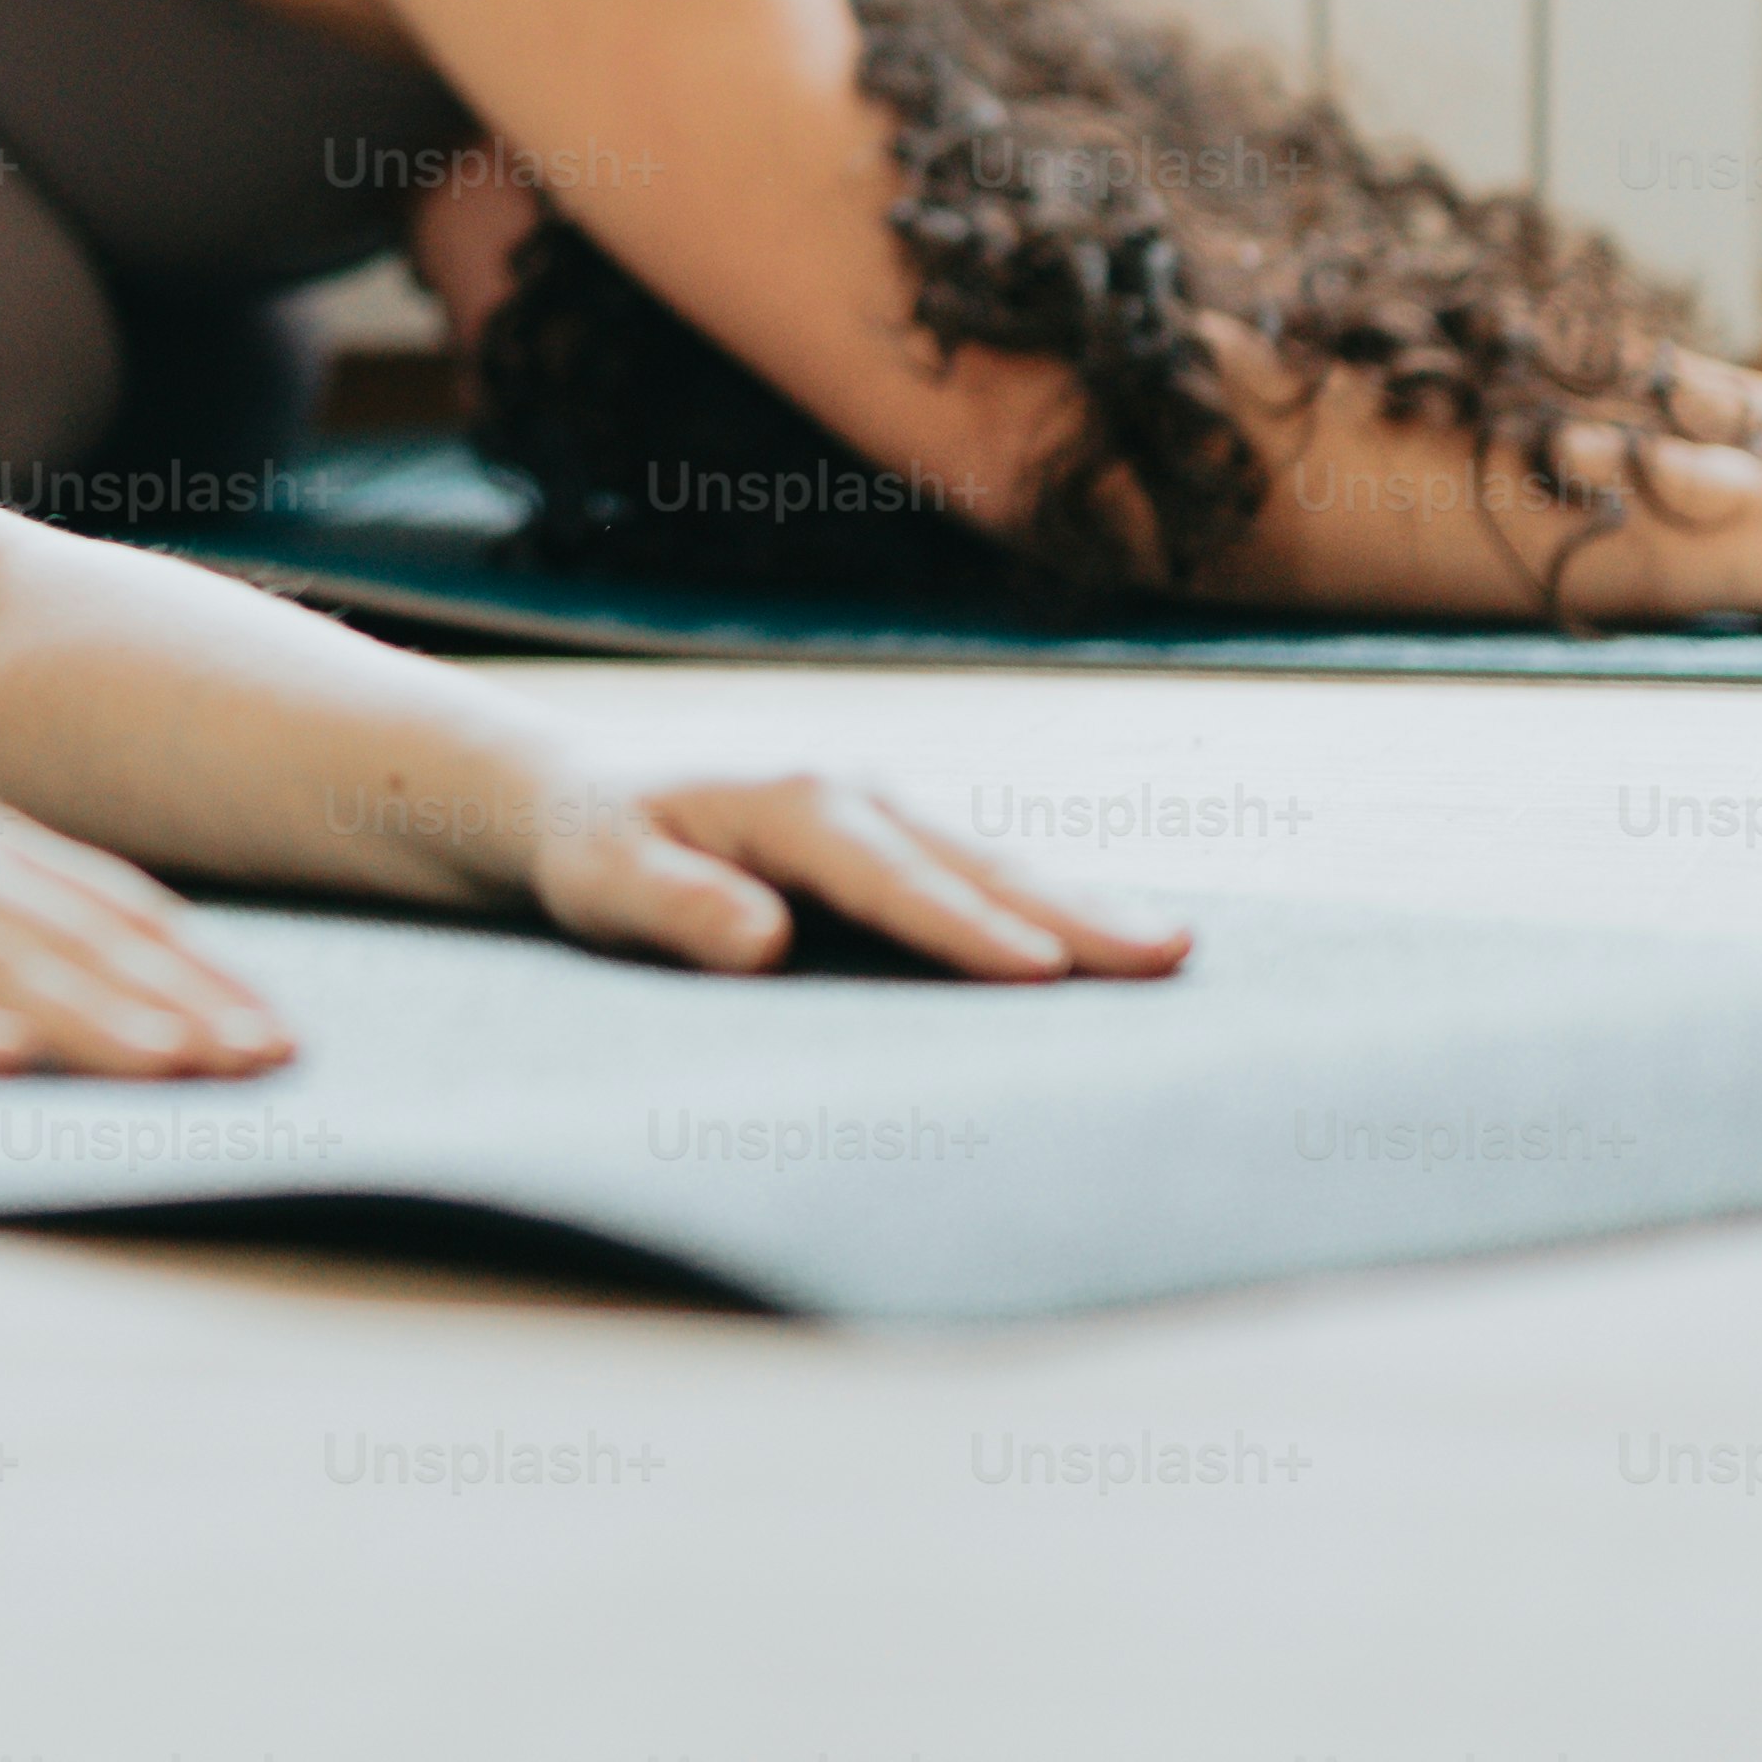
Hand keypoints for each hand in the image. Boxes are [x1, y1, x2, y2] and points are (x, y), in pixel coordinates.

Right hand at [0, 805, 295, 1075]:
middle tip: (265, 1064)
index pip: (120, 913)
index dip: (205, 975)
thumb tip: (158, 1001)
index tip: (284, 1038)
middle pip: (80, 942)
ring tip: (172, 1066)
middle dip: (179, 1005)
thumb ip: (25, 934)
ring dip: (92, 1018)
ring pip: (1, 969)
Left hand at [524, 765, 1195, 985]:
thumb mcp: (605, 880)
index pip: (893, 879)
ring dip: (1083, 903)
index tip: (1043, 972)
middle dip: (1074, 908)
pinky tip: (1112, 942)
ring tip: (1172, 950)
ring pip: (997, 858)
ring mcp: (887, 804)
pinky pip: (984, 867)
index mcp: (792, 801)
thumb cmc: (598, 845)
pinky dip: (1052, 901)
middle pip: (977, 859)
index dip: (966, 928)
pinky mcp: (900, 829)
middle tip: (1171, 954)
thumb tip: (761, 940)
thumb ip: (676, 908)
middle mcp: (856, 789)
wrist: (589, 790)